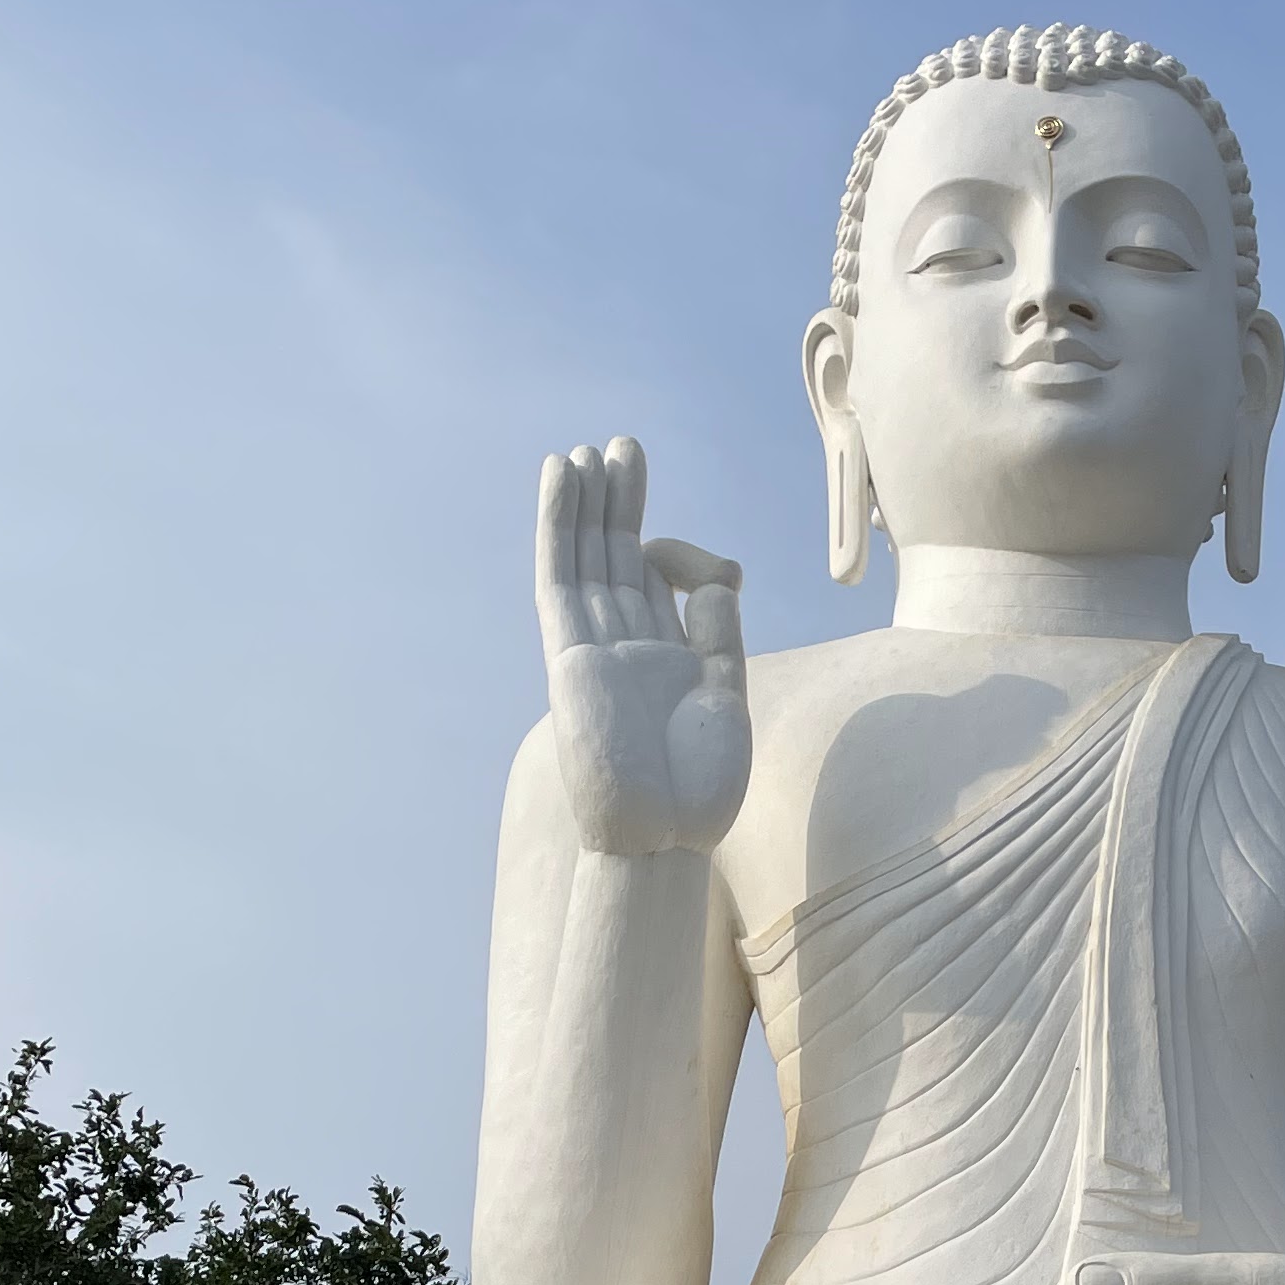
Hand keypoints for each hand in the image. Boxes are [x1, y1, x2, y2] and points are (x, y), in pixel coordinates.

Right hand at [538, 436, 750, 859]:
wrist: (664, 837)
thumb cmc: (702, 790)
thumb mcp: (727, 698)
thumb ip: (720, 636)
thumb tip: (718, 580)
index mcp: (667, 659)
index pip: (663, 583)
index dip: (683, 556)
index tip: (716, 568)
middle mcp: (626, 647)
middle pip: (616, 558)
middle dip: (620, 503)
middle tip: (622, 447)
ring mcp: (593, 648)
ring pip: (583, 558)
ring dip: (582, 503)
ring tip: (584, 452)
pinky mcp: (567, 653)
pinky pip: (559, 577)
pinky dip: (557, 525)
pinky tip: (559, 478)